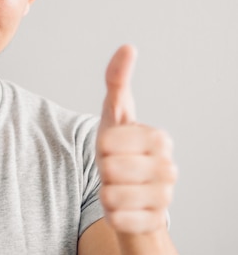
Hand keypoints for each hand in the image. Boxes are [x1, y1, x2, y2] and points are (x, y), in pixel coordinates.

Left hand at [96, 45, 176, 234]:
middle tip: (112, 168)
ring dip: (105, 191)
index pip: (111, 140)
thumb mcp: (114, 114)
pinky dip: (111, 214)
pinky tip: (121, 207)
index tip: (109, 145)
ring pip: (111, 196)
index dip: (102, 144)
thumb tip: (127, 46)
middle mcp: (169, 169)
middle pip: (110, 168)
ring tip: (116, 186)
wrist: (127, 192)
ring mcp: (164, 199)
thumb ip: (117, 80)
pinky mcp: (153, 224)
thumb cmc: (119, 149)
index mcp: (160, 139)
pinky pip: (116, 219)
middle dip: (102, 169)